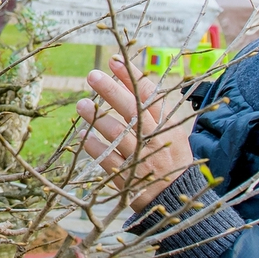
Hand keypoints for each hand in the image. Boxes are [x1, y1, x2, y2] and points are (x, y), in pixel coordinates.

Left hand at [76, 57, 196, 211]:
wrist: (176, 198)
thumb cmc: (171, 158)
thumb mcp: (171, 132)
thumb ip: (152, 108)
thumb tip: (124, 78)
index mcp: (166, 125)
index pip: (149, 95)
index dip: (131, 76)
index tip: (114, 60)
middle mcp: (153, 139)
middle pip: (131, 110)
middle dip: (111, 90)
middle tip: (92, 75)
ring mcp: (140, 158)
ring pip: (116, 134)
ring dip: (97, 118)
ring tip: (82, 105)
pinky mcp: (127, 177)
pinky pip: (106, 158)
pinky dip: (93, 146)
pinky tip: (84, 136)